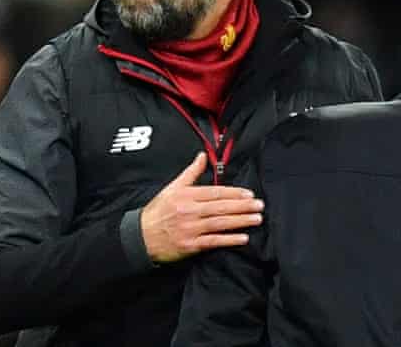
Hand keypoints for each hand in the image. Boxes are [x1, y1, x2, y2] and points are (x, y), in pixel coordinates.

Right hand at [140, 152, 264, 262]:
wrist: (140, 236)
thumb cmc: (158, 211)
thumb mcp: (172, 188)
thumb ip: (191, 172)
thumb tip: (202, 156)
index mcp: (186, 195)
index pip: (215, 192)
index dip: (234, 193)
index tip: (249, 194)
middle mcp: (190, 211)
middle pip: (221, 207)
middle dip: (243, 206)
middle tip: (260, 205)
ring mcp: (190, 229)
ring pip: (220, 223)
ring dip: (241, 221)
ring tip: (257, 219)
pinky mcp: (190, 245)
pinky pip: (213, 241)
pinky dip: (229, 239)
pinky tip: (243, 238)